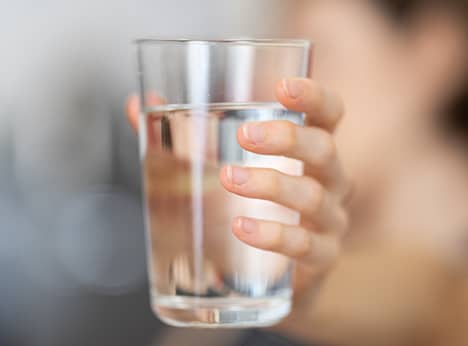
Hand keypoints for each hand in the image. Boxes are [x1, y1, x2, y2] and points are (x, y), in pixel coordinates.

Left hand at [126, 78, 348, 325]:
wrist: (275, 274)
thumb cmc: (251, 206)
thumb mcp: (223, 166)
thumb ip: (180, 136)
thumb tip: (138, 104)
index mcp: (310, 151)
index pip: (329, 114)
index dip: (314, 96)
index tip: (282, 87)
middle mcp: (329, 181)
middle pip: (324, 150)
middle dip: (286, 138)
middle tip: (244, 136)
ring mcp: (329, 220)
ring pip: (311, 196)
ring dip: (270, 184)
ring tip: (229, 179)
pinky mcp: (321, 257)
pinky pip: (304, 245)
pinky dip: (272, 234)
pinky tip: (241, 227)